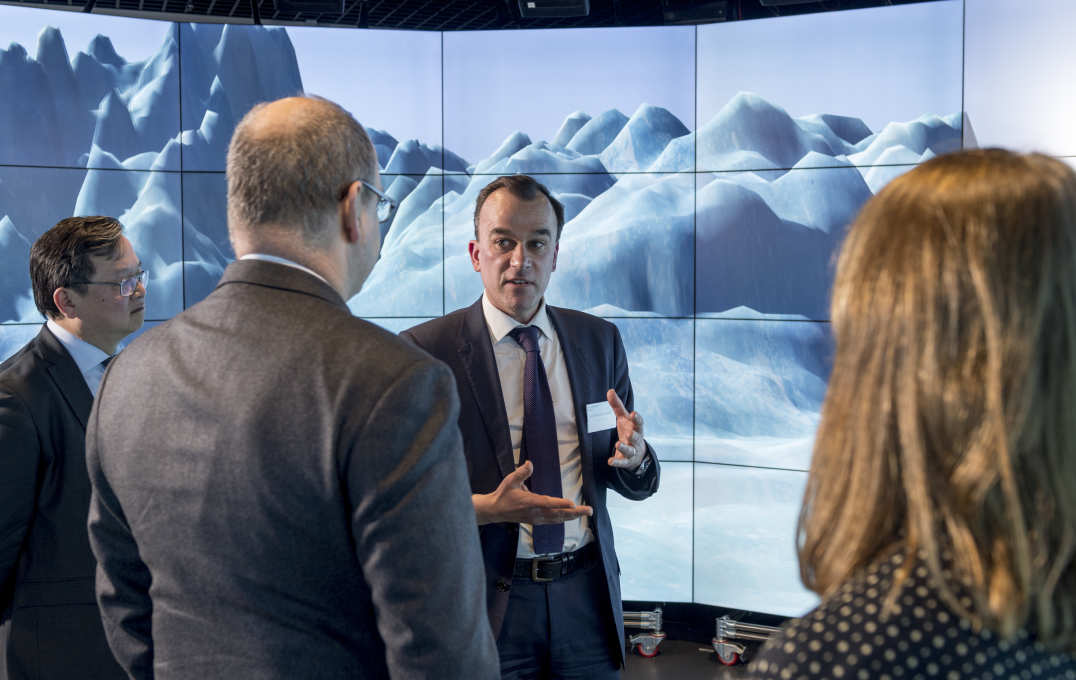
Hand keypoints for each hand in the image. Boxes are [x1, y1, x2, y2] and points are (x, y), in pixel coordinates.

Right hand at [473, 461, 592, 525]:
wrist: (495, 511)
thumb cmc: (504, 494)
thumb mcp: (510, 480)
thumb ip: (522, 472)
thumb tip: (530, 463)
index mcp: (530, 502)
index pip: (548, 503)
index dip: (560, 504)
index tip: (573, 503)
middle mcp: (535, 513)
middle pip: (558, 514)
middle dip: (575, 512)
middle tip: (589, 510)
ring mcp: (536, 518)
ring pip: (558, 519)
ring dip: (572, 516)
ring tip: (585, 513)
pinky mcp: (536, 521)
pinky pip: (553, 521)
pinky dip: (563, 519)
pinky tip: (570, 517)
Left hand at [606, 388, 645, 470]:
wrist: (637, 454)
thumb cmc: (629, 431)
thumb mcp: (624, 418)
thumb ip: (617, 406)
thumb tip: (610, 390)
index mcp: (636, 428)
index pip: (639, 423)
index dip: (637, 419)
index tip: (634, 414)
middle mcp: (636, 440)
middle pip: (636, 437)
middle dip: (633, 435)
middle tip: (629, 433)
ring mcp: (632, 451)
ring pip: (630, 450)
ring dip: (624, 447)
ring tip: (617, 444)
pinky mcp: (626, 461)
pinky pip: (622, 462)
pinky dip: (616, 462)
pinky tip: (609, 461)